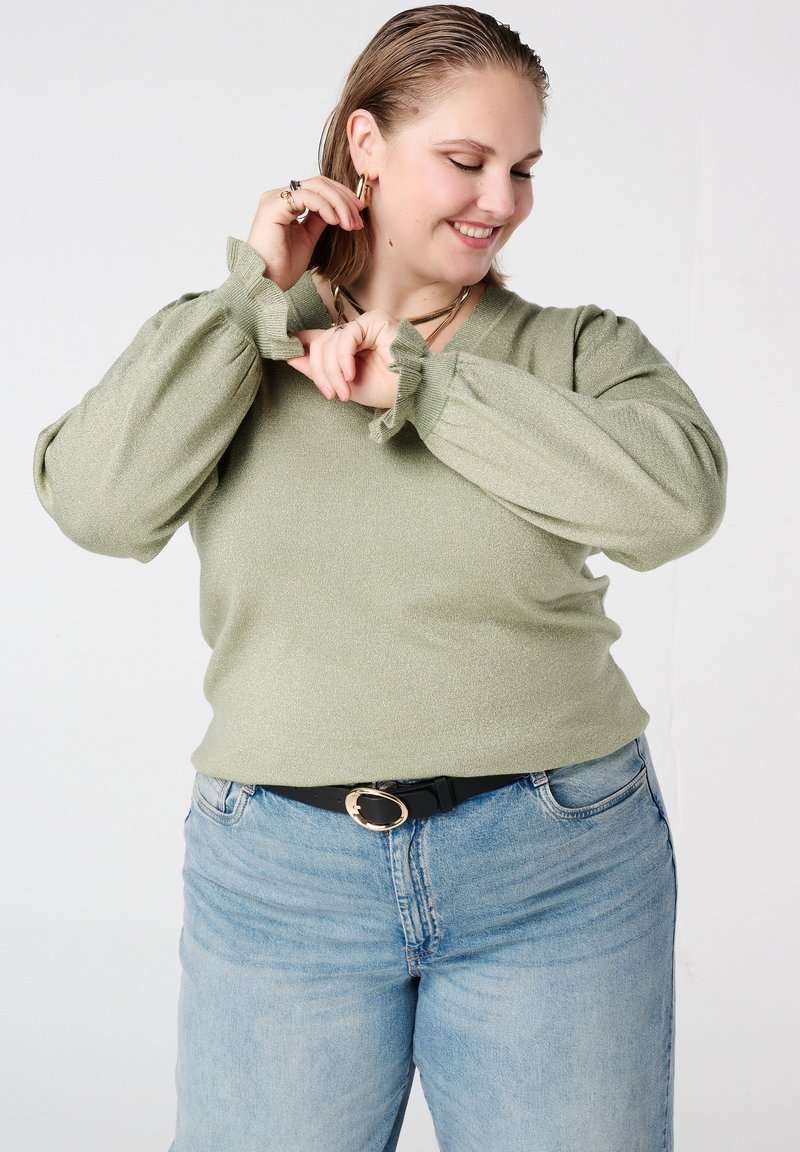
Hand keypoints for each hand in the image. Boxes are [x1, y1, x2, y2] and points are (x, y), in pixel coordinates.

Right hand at [246, 177, 364, 291]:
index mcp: (286, 203)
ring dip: (338, 203)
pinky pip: (306, 197)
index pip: (318, 187)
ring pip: (315, 186)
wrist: (266, 284)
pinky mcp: (272, 207)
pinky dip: (325, 206)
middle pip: (319, 183)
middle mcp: (278, 197)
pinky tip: (335, 221)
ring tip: (349, 224)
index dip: (342, 197)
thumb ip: (319, 220)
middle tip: (359, 217)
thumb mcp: (308, 239)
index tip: (359, 214)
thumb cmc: (283, 267)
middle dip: (344, 198)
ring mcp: (274, 199)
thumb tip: (338, 209)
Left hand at [288, 311, 400, 407]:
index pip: (317, 339)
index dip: (300, 343)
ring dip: (333, 371)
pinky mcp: (374, 321)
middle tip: (332, 393)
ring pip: (329, 341)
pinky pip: (346, 336)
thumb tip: (289, 356)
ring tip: (344, 391)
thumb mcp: (341, 385)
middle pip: (320, 344)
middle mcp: (354, 332)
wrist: (411, 393)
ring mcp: (364, 324)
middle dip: (321, 372)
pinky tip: (351, 374)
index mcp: (347, 346)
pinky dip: (343, 358)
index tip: (284, 349)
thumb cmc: (383, 390)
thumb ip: (316, 371)